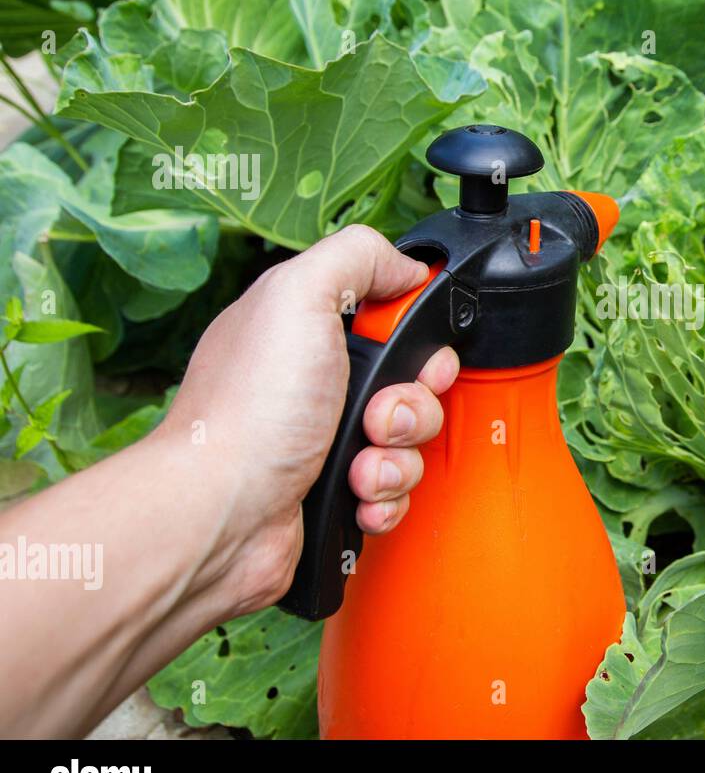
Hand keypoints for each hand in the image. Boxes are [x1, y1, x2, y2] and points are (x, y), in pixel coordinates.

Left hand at [159, 225, 458, 615]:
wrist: (222, 515)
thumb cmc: (249, 414)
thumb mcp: (298, 294)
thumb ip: (358, 257)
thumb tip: (406, 267)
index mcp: (305, 329)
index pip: (390, 318)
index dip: (414, 337)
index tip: (410, 353)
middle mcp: (315, 384)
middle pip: (412, 383)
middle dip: (412, 404)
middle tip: (376, 415)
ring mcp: (324, 441)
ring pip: (409, 442)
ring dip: (397, 458)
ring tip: (358, 465)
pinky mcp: (334, 491)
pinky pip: (395, 490)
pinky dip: (384, 497)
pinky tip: (354, 494)